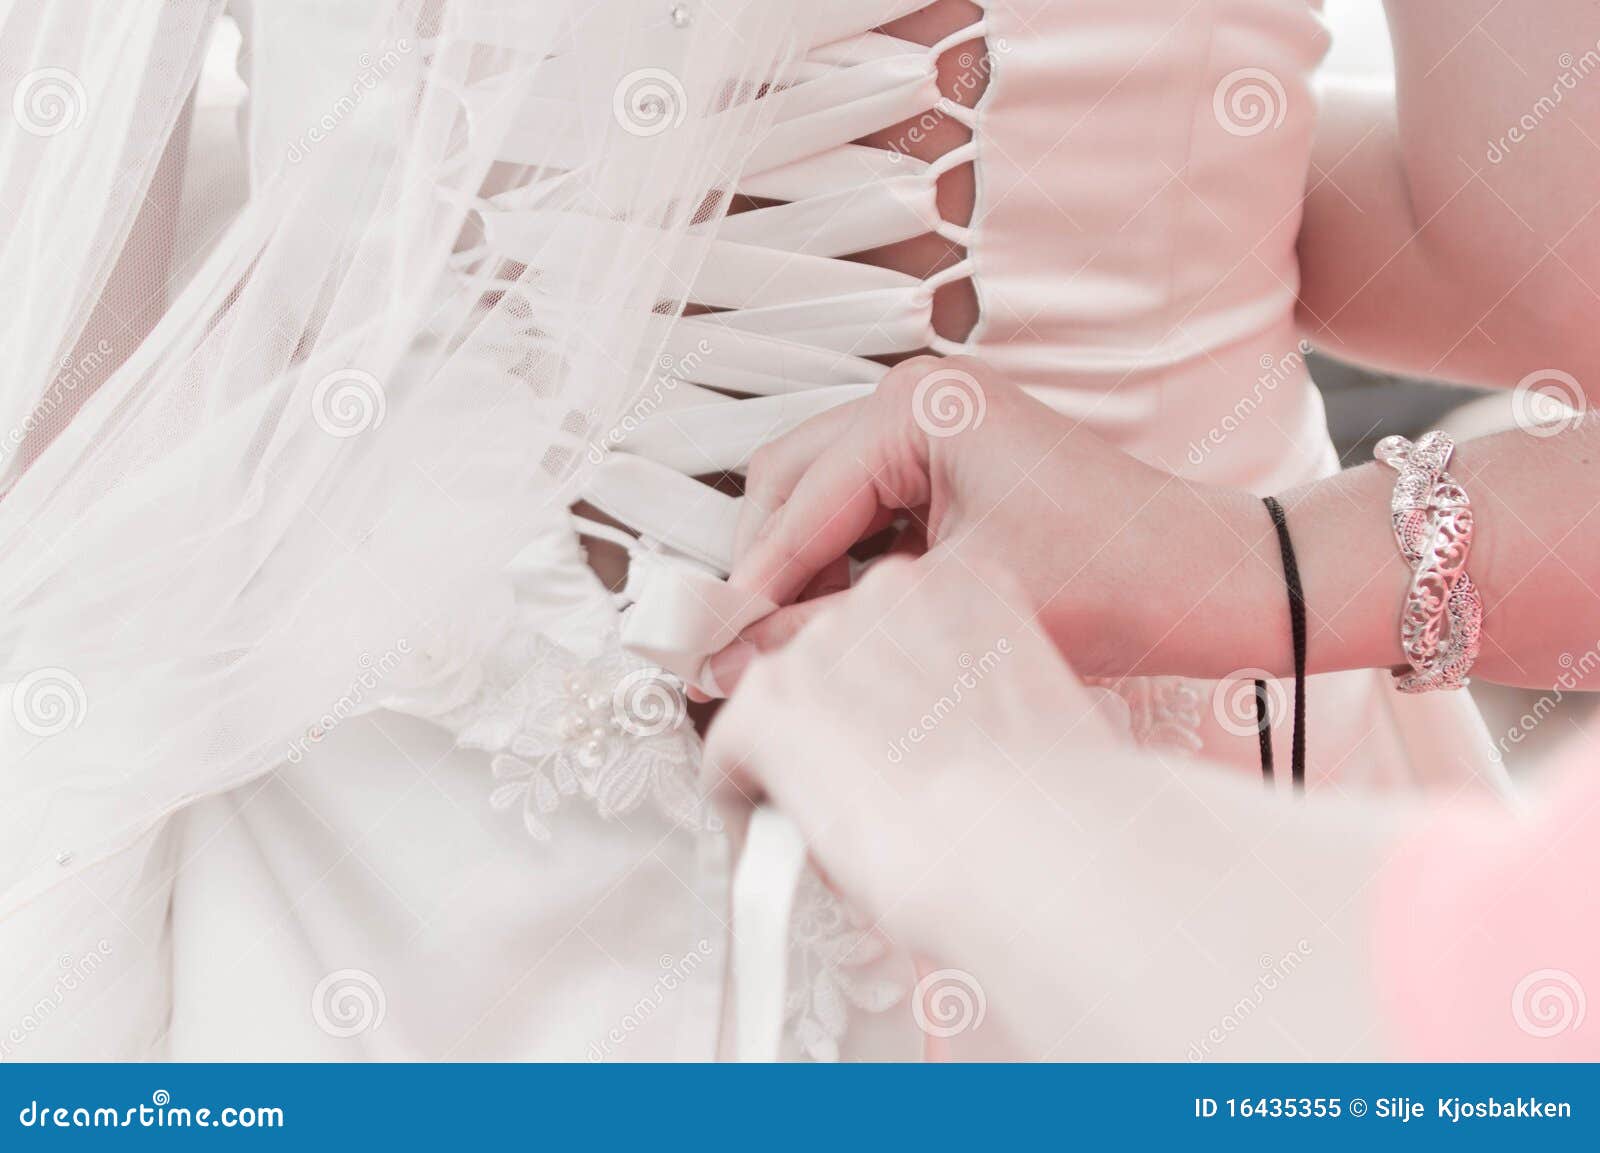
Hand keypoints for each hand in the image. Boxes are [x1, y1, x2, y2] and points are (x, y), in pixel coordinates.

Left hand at [702, 555, 1122, 964]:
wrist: (1031, 844)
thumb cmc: (1057, 801)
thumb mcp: (1037, 707)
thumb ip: (979, 691)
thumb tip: (951, 732)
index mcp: (968, 580)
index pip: (900, 623)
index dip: (895, 695)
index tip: (900, 738)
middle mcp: (890, 591)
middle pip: (836, 657)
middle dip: (846, 722)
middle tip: (875, 790)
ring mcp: (822, 642)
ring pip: (785, 703)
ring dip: (803, 756)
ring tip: (839, 823)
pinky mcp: (767, 702)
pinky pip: (731, 751)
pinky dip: (744, 798)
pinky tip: (784, 839)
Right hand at [709, 355, 1258, 692]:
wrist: (1212, 582)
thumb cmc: (1118, 577)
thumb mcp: (955, 605)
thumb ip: (833, 626)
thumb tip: (736, 658)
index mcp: (915, 410)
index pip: (794, 501)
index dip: (747, 585)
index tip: (706, 650)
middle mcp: (913, 402)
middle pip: (786, 484)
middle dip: (762, 569)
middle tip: (735, 653)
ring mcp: (930, 430)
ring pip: (817, 500)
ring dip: (799, 570)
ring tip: (793, 647)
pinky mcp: (947, 468)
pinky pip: (861, 513)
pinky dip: (843, 567)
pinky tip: (851, 623)